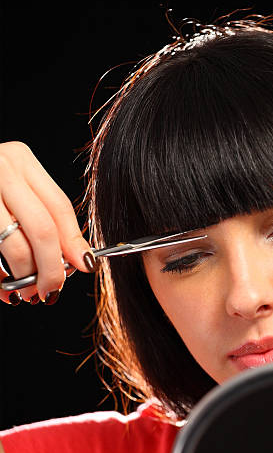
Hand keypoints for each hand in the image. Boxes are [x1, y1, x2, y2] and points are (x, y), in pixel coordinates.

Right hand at [0, 141, 95, 304]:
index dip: (74, 241)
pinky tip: (3, 288)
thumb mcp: (14, 184)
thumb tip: (75, 257)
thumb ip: (42, 213)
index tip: (84, 265)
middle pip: (42, 228)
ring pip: (15, 245)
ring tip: (27, 292)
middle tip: (52, 290)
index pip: (59, 206)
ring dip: (26, 276)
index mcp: (20, 160)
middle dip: (52, 267)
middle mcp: (0, 170)